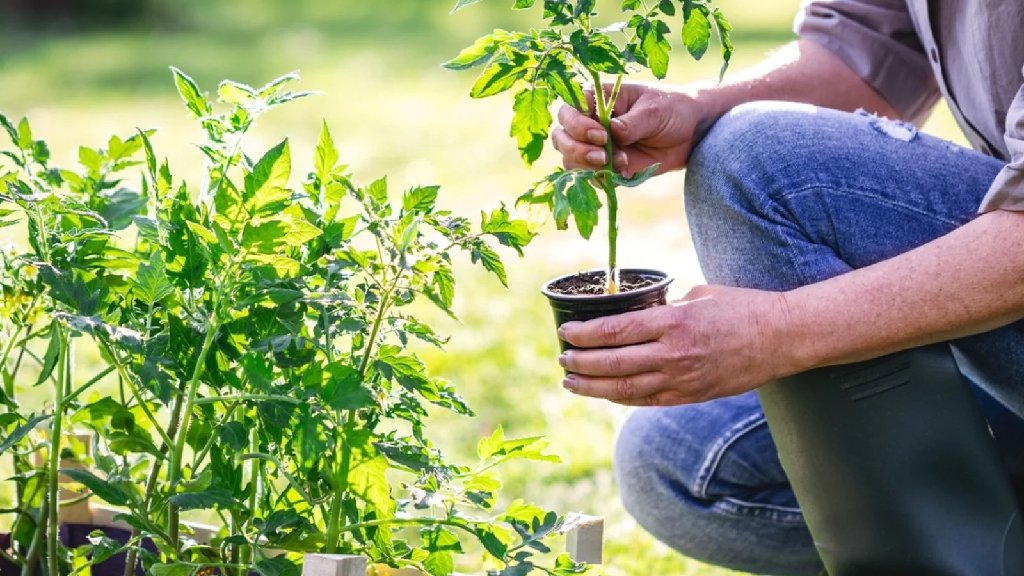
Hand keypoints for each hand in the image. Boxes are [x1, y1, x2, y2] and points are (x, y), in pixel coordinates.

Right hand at [551, 83, 710, 176]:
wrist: (690, 132)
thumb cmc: (671, 109)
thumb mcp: (655, 110)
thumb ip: (632, 122)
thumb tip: (612, 132)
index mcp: (597, 99)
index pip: (568, 110)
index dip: (577, 125)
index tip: (601, 135)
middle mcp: (589, 123)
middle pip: (561, 137)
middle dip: (577, 149)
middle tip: (603, 156)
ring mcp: (595, 147)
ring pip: (570, 160)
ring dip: (588, 166)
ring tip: (619, 163)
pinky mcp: (605, 167)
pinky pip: (590, 178)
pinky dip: (602, 179)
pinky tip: (625, 172)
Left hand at [557, 285, 795, 405]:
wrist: (782, 338)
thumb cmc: (740, 308)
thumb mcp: (697, 293)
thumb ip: (664, 304)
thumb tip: (632, 308)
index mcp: (673, 321)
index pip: (615, 331)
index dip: (584, 335)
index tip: (565, 333)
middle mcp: (673, 354)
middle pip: (612, 363)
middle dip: (580, 362)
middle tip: (562, 359)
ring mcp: (682, 379)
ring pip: (624, 388)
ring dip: (592, 386)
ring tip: (571, 381)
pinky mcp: (690, 395)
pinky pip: (646, 399)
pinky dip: (620, 397)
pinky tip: (604, 392)